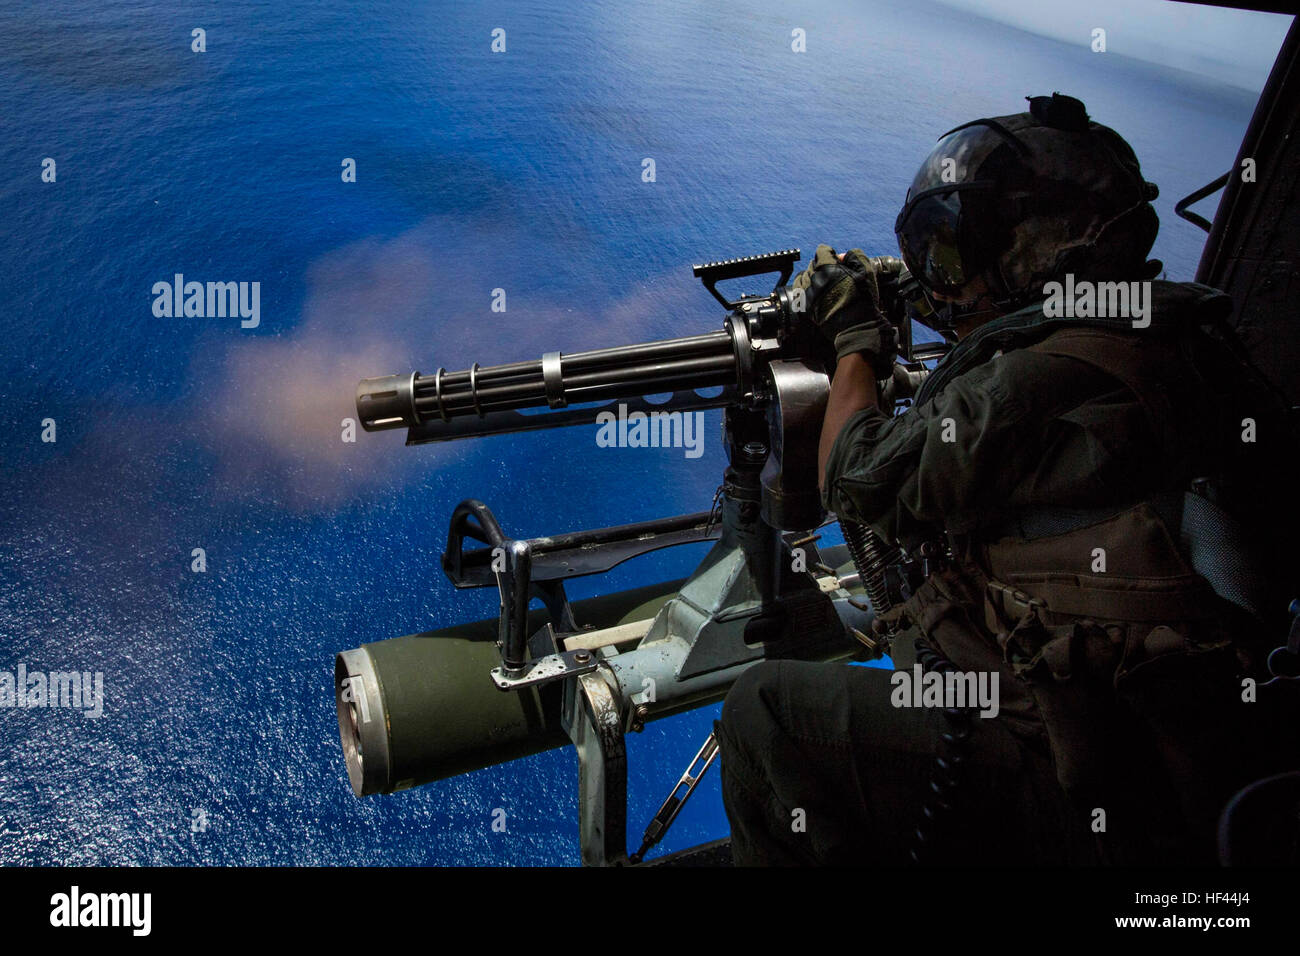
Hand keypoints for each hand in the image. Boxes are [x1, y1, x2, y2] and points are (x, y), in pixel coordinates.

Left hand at [792, 244, 897, 375]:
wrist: (856, 327)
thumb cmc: (863, 300)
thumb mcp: (866, 272)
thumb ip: (854, 257)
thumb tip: (841, 256)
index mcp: (829, 268)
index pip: (822, 251)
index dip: (830, 254)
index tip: (835, 260)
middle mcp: (815, 279)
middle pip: (812, 264)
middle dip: (822, 265)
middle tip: (832, 272)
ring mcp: (809, 293)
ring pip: (804, 276)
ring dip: (812, 276)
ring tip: (822, 282)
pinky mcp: (806, 305)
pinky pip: (800, 291)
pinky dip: (805, 288)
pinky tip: (815, 291)